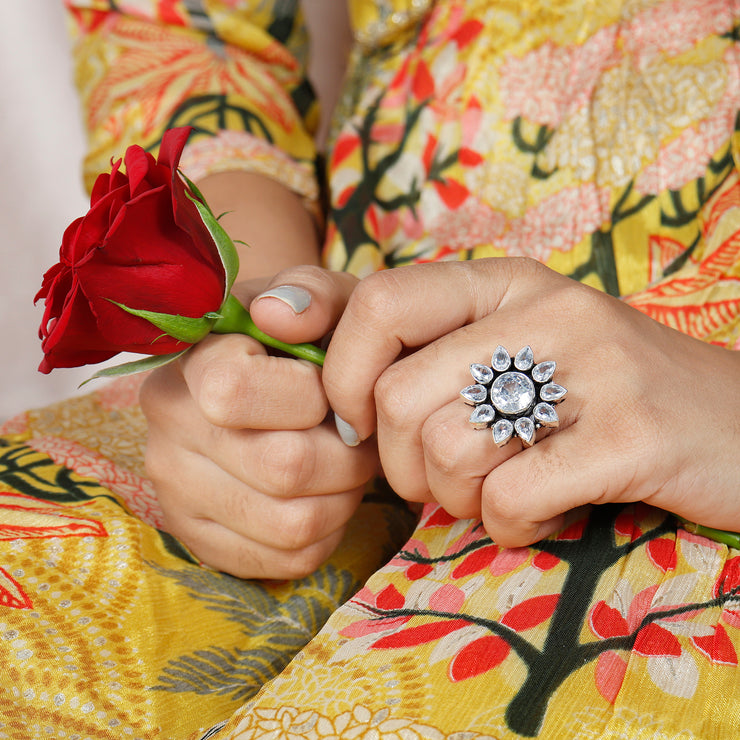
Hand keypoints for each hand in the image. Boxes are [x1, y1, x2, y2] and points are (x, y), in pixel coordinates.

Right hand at [140, 266, 378, 578]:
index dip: (312, 396)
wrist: (271, 383)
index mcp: (190, 364)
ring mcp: (179, 493)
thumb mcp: (321, 298)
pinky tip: (321, 495)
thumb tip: (278, 312)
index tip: (331, 388)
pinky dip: (327, 530)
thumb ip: (311, 293)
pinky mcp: (204, 542)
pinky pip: (290, 558)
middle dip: (347, 453)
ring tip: (342, 464)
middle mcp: (169, 432)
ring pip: (293, 523)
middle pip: (283, 467)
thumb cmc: (307, 339)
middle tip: (354, 435)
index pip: (236, 394)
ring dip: (343, 495)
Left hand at [323, 258, 739, 547]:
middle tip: (442, 482)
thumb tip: (333, 400)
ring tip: (501, 496)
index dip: (342, 377)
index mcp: (505, 280)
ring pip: (447, 452)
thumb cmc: (602, 394)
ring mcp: (593, 366)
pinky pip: (509, 498)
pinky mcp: (630, 435)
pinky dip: (507, 529)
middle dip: (400, 467)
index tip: (363, 426)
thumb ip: (434, 354)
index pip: (376, 302)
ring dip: (458, 502)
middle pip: (397, 397)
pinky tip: (539, 518)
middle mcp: (544, 307)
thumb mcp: (518, 348)